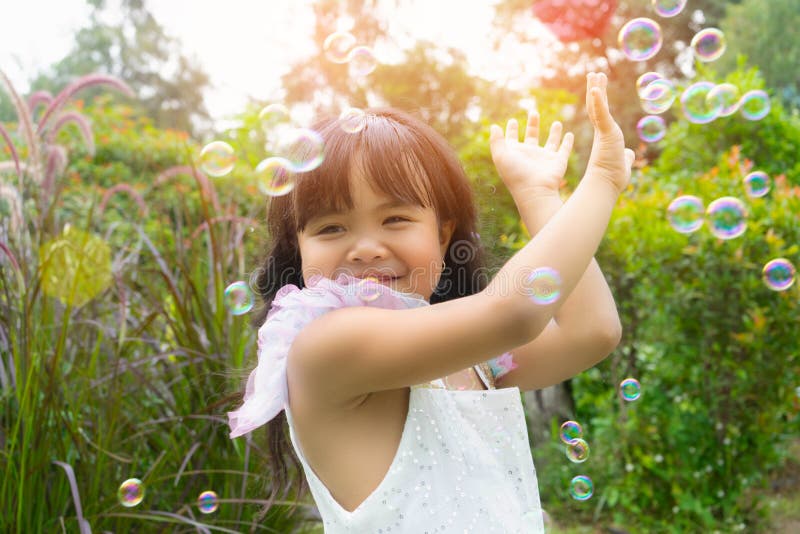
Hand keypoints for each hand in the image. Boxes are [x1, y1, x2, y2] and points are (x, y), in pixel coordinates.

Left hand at [489, 109, 573, 198]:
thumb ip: (496, 141)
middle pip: (532, 136)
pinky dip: (568, 142)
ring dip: (554, 132)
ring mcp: (545, 158)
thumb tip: (494, 126)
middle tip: (533, 112)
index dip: (511, 130)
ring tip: (557, 122)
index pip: (513, 139)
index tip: (512, 121)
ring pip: (551, 142)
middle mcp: (530, 155)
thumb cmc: (515, 175)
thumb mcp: (501, 156)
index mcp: (515, 154)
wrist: (534, 191)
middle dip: (533, 124)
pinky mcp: (558, 161)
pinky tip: (570, 134)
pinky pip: (565, 149)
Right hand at [584, 72, 635, 193]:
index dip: (598, 101)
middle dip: (595, 89)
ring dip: (595, 89)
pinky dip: (597, 101)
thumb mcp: (624, 163)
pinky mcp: (605, 133)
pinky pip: (601, 114)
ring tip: (594, 74)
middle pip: (596, 106)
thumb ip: (627, 156)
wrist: (605, 184)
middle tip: (593, 74)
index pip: (600, 114)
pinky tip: (595, 89)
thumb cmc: (613, 177)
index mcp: (604, 136)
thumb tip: (630, 154)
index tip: (597, 89)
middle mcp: (601, 132)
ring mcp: (602, 131)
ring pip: (597, 106)